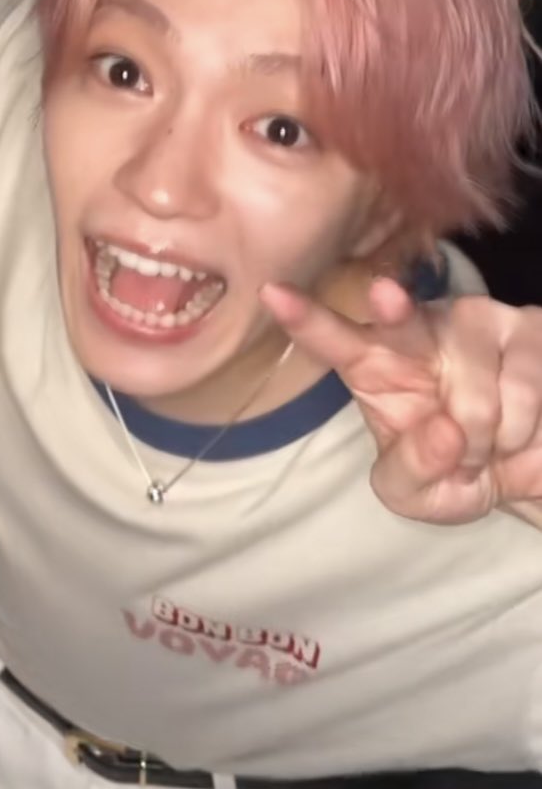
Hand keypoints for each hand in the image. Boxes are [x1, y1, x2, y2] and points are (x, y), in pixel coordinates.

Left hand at [261, 278, 541, 526]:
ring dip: (487, 440)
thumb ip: (410, 471)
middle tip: (385, 300)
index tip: (272, 294)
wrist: (528, 468)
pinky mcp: (530, 329)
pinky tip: (522, 425)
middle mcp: (419, 330)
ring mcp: (476, 322)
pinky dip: (522, 431)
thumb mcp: (416, 494)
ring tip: (489, 439)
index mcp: (374, 363)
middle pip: (400, 318)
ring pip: (476, 393)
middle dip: (392, 309)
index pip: (333, 339)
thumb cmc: (455, 471)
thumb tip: (444, 433)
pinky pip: (524, 389)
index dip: (306, 318)